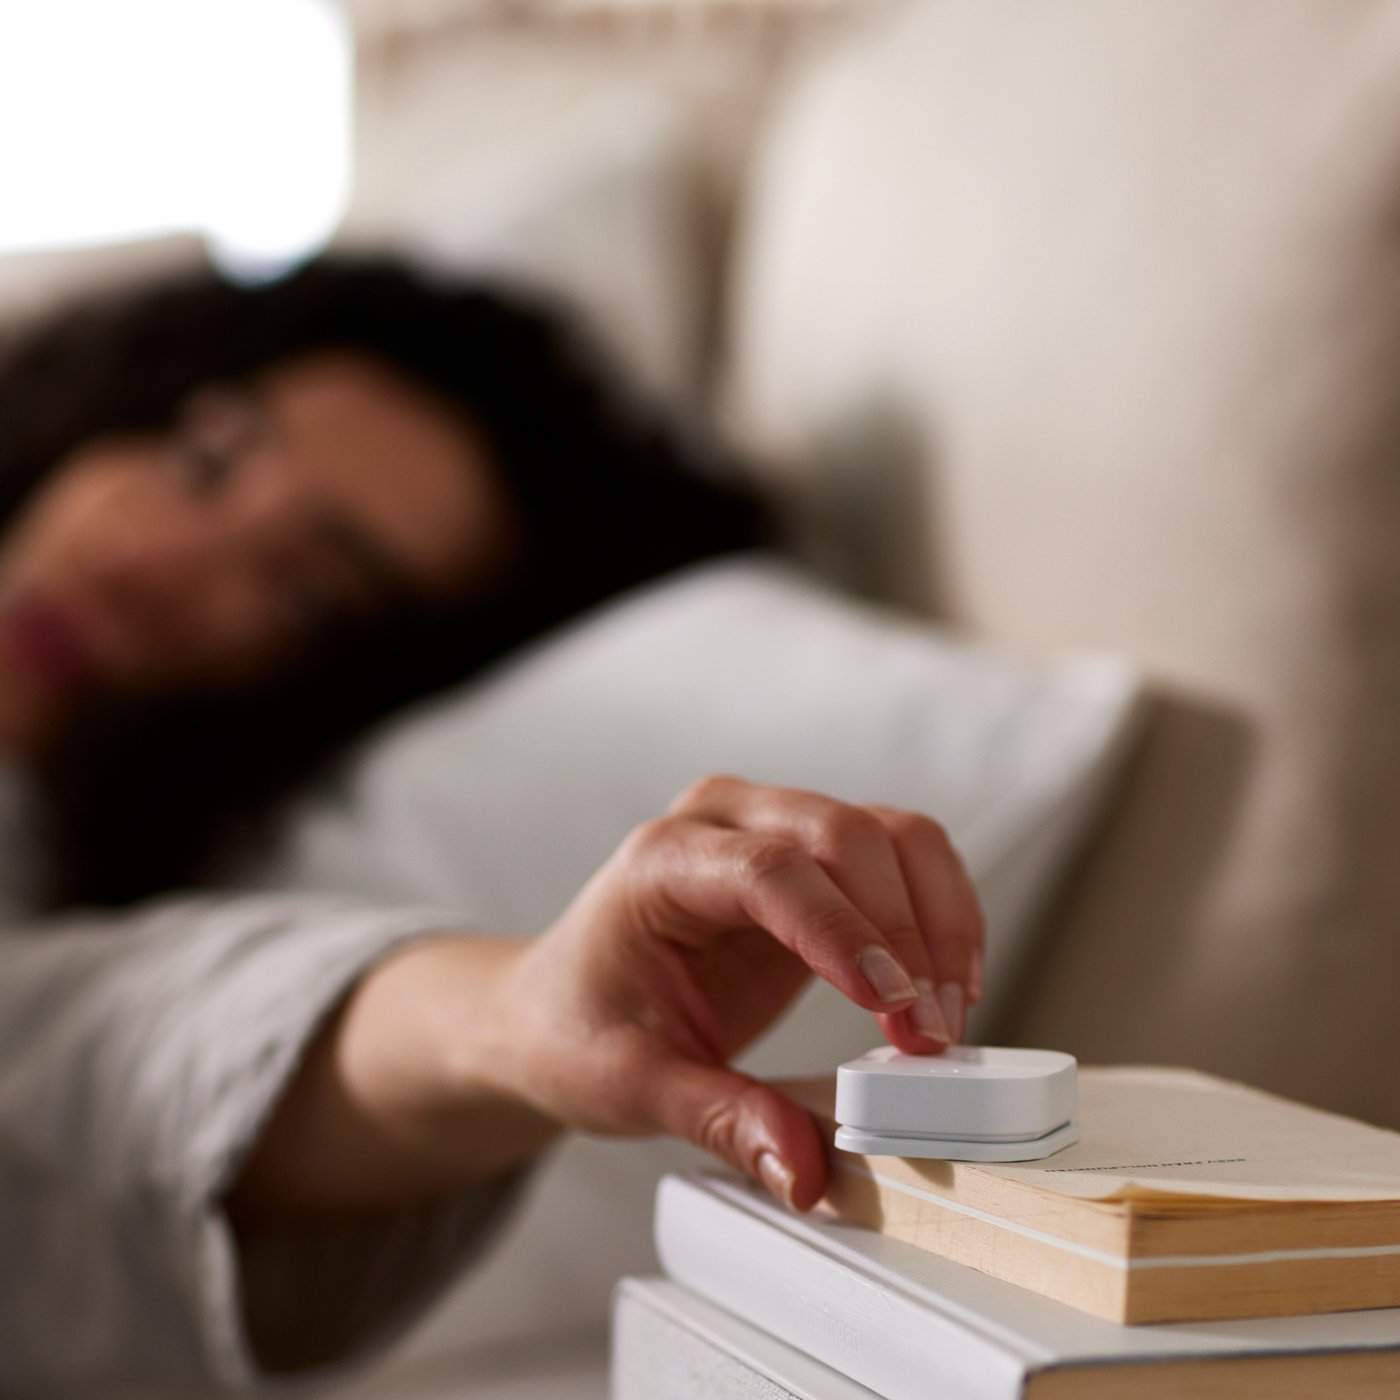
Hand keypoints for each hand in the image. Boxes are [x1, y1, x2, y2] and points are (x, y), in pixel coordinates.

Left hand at [492, 775, 983, 1211]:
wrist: (557, 1007)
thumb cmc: (578, 1029)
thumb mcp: (632, 1085)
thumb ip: (720, 1119)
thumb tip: (803, 1167)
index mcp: (661, 862)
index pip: (768, 873)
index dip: (842, 933)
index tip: (895, 1006)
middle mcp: (722, 823)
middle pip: (844, 836)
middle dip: (906, 933)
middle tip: (930, 1035)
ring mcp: (772, 828)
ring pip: (890, 835)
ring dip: (938, 919)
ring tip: (946, 1014)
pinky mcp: (814, 858)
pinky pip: (900, 856)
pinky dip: (939, 911)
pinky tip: (946, 980)